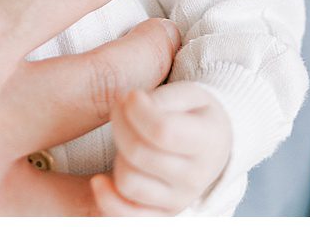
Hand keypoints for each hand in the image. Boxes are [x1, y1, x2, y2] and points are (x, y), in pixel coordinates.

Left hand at [90, 82, 233, 215]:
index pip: (161, 130)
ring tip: (128, 140)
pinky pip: (125, 216)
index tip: (131, 96)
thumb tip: (131, 103)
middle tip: (121, 110)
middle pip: (138, 153)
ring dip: (118, 154)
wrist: (211, 148)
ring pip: (127, 181)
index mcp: (207, 142)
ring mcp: (178, 200)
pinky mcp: (160, 215)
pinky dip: (108, 200)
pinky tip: (98, 180)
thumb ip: (161, 98)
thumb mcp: (188, 94)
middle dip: (120, 124)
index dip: (136, 109)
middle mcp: (195, 177)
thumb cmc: (191, 116)